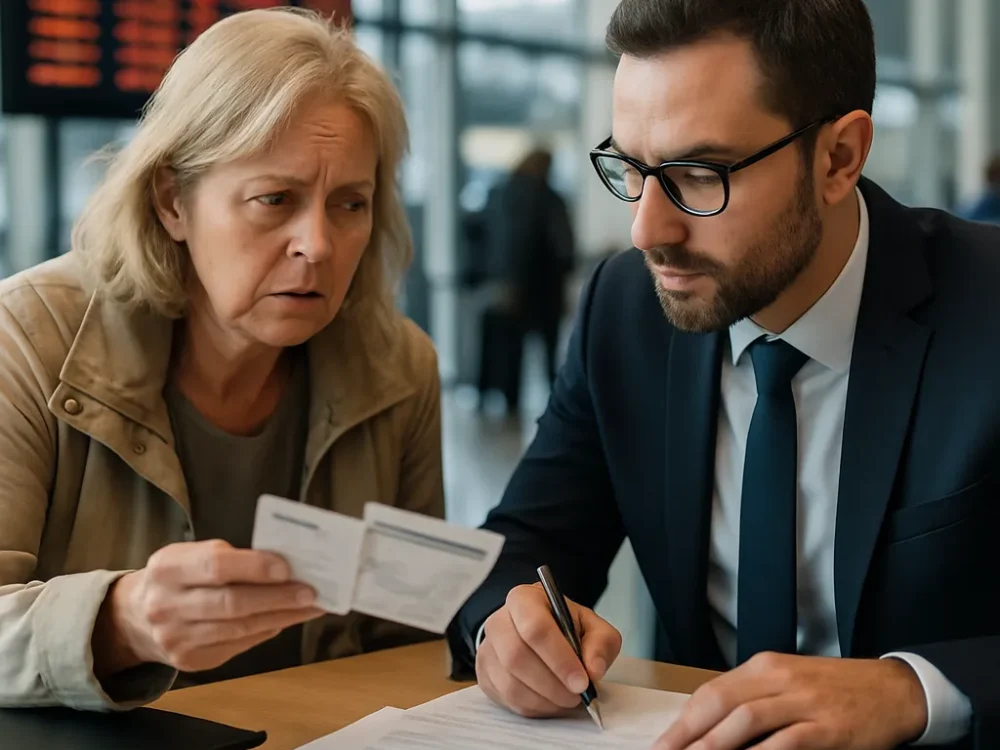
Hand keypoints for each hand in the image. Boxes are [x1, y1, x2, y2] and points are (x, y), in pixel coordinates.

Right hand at [92, 540, 323, 675]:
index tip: (288, 568)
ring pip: (240, 628)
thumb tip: (285, 566)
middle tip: (311, 591)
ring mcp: (177, 638)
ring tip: (310, 606)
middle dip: (278, 597)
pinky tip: (287, 619)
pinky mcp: (191, 660)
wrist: (135, 616)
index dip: (255, 567)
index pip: (216, 567)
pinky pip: (239, 644)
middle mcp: (167, 605)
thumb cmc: (177, 577)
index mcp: (168, 568)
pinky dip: (268, 630)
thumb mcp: (190, 555)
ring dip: (282, 616)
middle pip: (232, 603)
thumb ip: (230, 558)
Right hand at [476, 583, 621, 717]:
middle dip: (552, 684)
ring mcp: (487, 648)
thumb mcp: (592, 626)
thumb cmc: (566, 628)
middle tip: (577, 695)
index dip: (559, 658)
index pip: (535, 628)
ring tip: (567, 699)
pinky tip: (550, 701)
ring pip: (510, 683)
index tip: (582, 681)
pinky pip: (505, 699)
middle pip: (517, 657)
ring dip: (544, 699)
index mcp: (525, 599)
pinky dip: (533, 707)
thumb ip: (601, 643)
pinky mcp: (484, 674)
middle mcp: (499, 621)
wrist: (541, 633)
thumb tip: (593, 669)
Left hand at [652, 653, 927, 749]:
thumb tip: (707, 730)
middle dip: (688, 735)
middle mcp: (778, 678)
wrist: (893, 689)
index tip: (661, 746)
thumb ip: (751, 700)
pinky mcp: (827, 727)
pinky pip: (786, 742)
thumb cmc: (835, 690)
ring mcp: (803, 701)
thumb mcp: (787, 684)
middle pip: (720, 705)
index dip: (682, 722)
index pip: (710, 693)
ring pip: (746, 721)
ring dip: (714, 745)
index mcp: (763, 667)